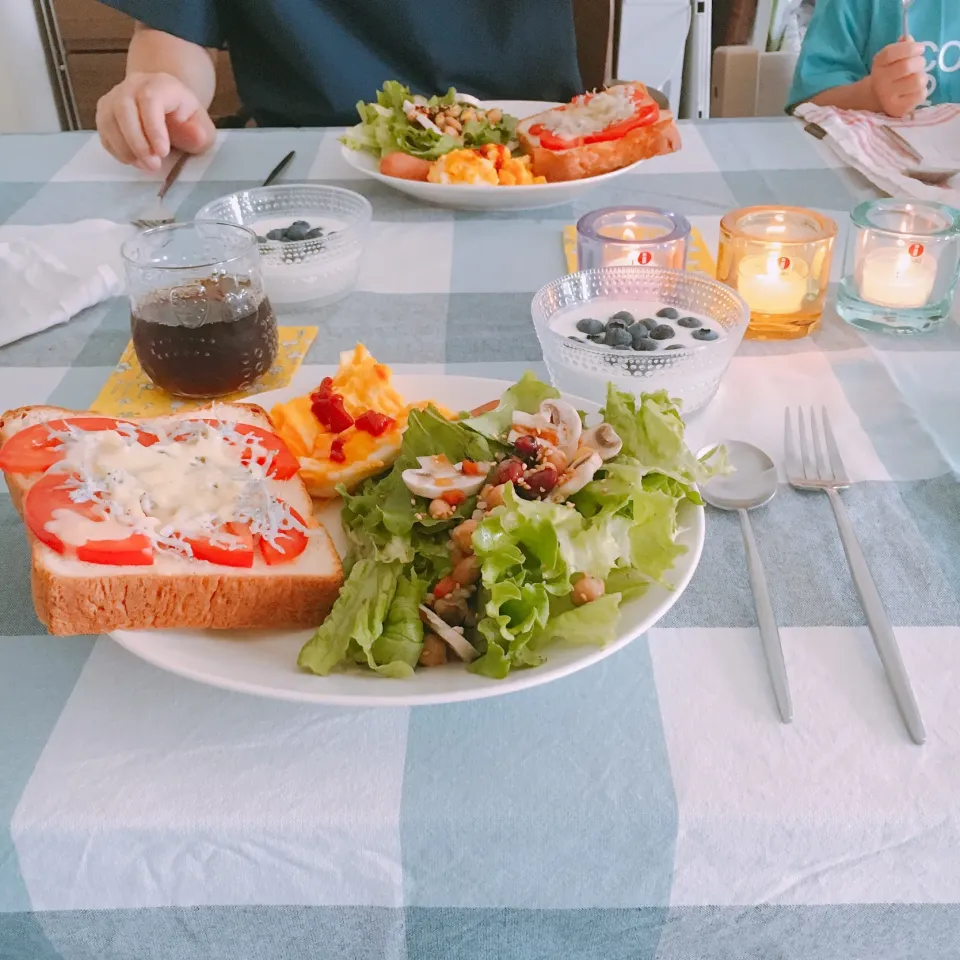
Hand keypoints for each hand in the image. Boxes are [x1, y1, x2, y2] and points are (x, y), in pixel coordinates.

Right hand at [96, 71, 215, 170]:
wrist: (167, 108)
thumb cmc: (185, 119)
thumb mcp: (201, 125)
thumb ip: (201, 133)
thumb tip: (196, 136)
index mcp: (160, 84)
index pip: (150, 99)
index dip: (153, 128)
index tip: (163, 152)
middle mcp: (133, 85)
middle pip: (124, 109)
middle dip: (137, 142)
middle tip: (153, 165)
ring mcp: (114, 98)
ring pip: (109, 121)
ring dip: (126, 149)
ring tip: (145, 165)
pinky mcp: (104, 113)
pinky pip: (104, 133)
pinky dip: (117, 150)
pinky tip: (134, 160)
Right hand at [870, 39, 926, 117]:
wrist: (875, 98)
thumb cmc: (889, 72)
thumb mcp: (892, 57)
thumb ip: (902, 46)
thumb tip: (908, 39)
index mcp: (878, 64)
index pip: (892, 53)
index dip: (911, 48)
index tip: (920, 48)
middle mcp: (880, 81)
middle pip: (907, 66)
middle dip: (920, 62)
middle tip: (919, 64)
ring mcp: (888, 97)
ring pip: (917, 80)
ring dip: (922, 77)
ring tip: (916, 78)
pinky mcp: (897, 109)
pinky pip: (921, 94)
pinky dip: (922, 90)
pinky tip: (914, 91)